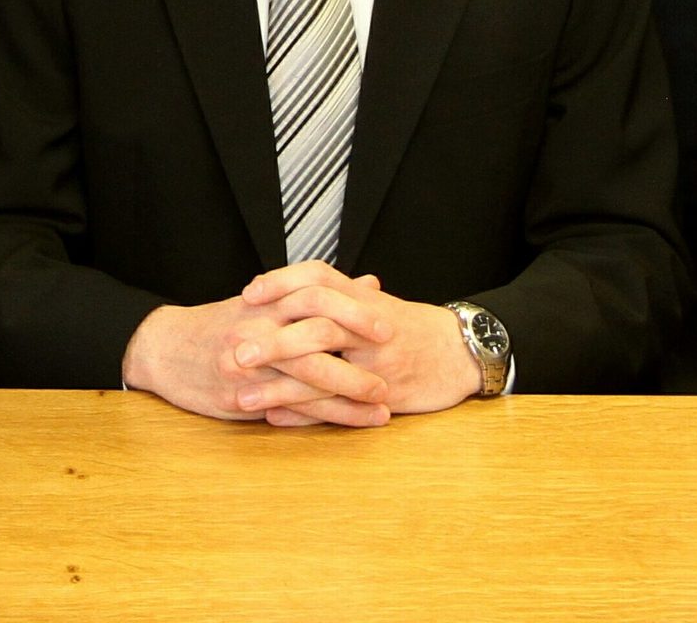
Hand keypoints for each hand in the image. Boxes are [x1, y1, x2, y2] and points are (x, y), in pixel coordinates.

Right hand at [120, 261, 436, 426]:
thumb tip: (370, 282)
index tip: (388, 322)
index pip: (317, 298)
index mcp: (267, 303)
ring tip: (383, 403)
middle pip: (316, 336)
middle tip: (392, 363)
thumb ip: (321, 295)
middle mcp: (258, 330)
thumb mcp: (265, 302)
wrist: (165, 349)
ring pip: (306, 378)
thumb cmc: (222, 324)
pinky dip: (323, 416)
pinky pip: (289, 409)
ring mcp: (249, 366)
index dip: (354, 310)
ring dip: (348, 392)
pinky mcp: (240, 398)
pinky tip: (349, 423)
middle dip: (357, 354)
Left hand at [250, 266, 479, 423]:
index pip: (317, 277)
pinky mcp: (385, 394)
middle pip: (317, 324)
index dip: (282, 281)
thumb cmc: (412, 328)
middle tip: (234, 351)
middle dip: (273, 340)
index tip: (249, 293)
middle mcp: (369, 326)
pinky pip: (339, 406)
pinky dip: (305, 413)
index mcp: (363, 298)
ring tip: (241, 396)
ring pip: (324, 370)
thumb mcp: (376, 305)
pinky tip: (275, 418)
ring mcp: (378, 361)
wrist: (463, 351)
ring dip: (279, 386)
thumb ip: (336, 299)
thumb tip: (286, 294)